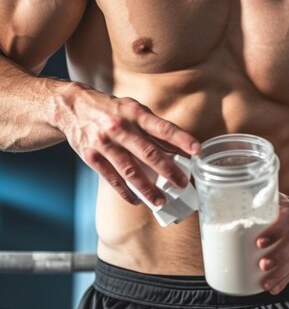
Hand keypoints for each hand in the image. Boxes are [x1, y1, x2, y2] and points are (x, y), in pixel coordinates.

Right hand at [59, 83, 200, 205]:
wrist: (72, 107)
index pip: (162, 127)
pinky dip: (125, 191)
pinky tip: (137, 200)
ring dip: (147, 188)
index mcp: (134, 113)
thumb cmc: (111, 110)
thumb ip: (155, 128)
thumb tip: (180, 148)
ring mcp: (104, 143)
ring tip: (161, 201)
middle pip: (148, 153)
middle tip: (182, 184)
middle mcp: (120, 128)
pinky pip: (112, 178)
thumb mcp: (134, 110)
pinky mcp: (91, 156)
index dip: (181, 139)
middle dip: (168, 170)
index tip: (197, 150)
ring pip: (130, 171)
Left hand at [256, 194, 288, 294]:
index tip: (259, 242)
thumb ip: (258, 200)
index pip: (284, 224)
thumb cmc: (284, 210)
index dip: (273, 233)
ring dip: (278, 274)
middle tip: (262, 264)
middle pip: (288, 247)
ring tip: (265, 283)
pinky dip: (282, 282)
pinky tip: (272, 289)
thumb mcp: (276, 200)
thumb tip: (227, 198)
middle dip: (276, 258)